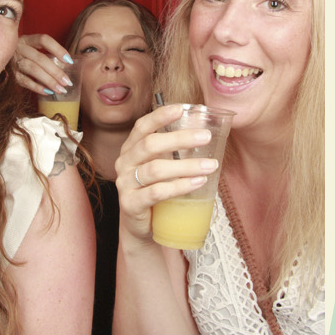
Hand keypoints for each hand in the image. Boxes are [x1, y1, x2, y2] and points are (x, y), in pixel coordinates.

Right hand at [13, 33, 73, 99]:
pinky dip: (37, 87)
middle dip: (56, 71)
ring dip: (48, 81)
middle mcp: (19, 48)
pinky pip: (25, 82)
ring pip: (33, 70)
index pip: (44, 40)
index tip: (69, 61)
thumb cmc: (22, 54)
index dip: (58, 49)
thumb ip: (45, 52)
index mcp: (27, 39)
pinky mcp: (11, 74)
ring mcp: (14, 61)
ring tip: (61, 89)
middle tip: (67, 82)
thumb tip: (67, 63)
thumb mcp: (31, 47)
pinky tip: (48, 92)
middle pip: (40, 59)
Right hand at [115, 104, 219, 243]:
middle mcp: (124, 164)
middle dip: (180, 139)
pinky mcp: (131, 205)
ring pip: (156, 170)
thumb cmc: (155, 191)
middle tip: (206, 137)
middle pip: (150, 145)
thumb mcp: (163, 166)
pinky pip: (156, 192)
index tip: (180, 109)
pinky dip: (180, 186)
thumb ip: (175, 148)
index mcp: (131, 149)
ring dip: (186, 166)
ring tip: (210, 165)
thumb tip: (202, 124)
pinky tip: (197, 182)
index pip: (142, 127)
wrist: (142, 226)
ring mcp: (125, 185)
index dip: (159, 116)